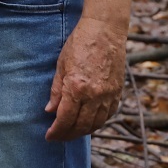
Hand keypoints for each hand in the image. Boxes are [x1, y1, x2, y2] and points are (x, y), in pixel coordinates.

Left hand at [44, 16, 126, 140]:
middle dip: (68, 135)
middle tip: (59, 137)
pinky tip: (89, 122)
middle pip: (81, 126)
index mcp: (76, 87)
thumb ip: (56, 90)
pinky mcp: (117, 92)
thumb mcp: (61, 65)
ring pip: (96, 124)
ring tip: (72, 132)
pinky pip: (107, 115)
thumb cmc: (79, 43)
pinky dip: (97, 122)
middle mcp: (94, 95)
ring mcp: (108, 95)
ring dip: (83, 131)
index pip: (65, 119)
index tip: (49, 136)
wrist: (105, 31)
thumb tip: (50, 110)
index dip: (56, 131)